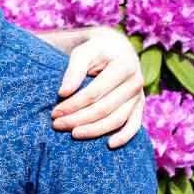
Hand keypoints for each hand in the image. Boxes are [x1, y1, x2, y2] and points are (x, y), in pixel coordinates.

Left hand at [52, 26, 144, 147]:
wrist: (116, 48)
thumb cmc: (95, 51)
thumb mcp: (83, 53)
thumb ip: (74, 71)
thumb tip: (63, 93)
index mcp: (123, 66)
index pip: (94, 92)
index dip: (73, 105)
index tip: (54, 113)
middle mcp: (135, 82)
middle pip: (104, 108)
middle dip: (78, 119)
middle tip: (57, 125)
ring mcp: (139, 95)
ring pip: (117, 119)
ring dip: (94, 130)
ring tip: (73, 134)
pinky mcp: (139, 106)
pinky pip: (134, 125)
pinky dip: (124, 136)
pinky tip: (109, 144)